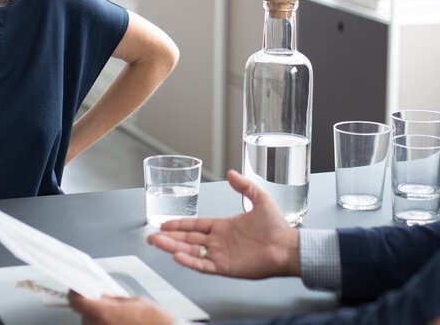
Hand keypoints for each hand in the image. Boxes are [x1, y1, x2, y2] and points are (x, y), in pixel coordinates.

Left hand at [67, 291, 173, 324]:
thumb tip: (106, 298)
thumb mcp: (136, 301)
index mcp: (104, 313)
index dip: (75, 294)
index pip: (76, 302)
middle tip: (104, 303)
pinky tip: (119, 323)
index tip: (76, 291)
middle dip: (92, 308)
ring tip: (117, 318)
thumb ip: (116, 299)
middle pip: (84, 315)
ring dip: (98, 320)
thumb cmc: (156, 322)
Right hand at [147, 170, 298, 279]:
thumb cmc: (277, 226)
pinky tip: (177, 256)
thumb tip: (231, 173)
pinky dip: (189, 261)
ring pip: (191, 251)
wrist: (287, 247)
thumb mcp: (260, 199)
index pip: (196, 225)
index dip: (180, 224)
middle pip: (188, 239)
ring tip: (157, 242)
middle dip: (169, 237)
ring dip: (173, 247)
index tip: (165, 223)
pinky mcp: (225, 267)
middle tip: (152, 235)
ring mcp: (220, 255)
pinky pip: (202, 265)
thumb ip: (244, 186)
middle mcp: (219, 241)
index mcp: (224, 226)